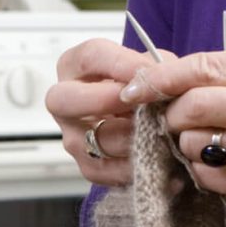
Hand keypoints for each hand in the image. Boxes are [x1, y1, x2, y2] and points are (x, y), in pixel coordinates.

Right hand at [44, 38, 159, 185]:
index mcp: (77, 66)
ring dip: (130, 136)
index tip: (147, 71)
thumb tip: (160, 76)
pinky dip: (136, 164)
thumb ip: (155, 66)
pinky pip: (106, 170)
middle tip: (138, 102)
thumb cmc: (145, 84)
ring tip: (159, 130)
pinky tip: (161, 157)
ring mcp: (73, 136)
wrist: (151, 115)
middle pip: (64, 99)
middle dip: (103, 99)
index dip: (119, 63)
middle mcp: (66, 102)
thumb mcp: (151, 65)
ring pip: (91, 140)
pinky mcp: (88, 165)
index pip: (89, 56)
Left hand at [118, 49, 225, 226]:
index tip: (135, 85)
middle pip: (192, 103)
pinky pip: (202, 171)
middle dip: (173, 116)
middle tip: (178, 121)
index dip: (161, 77)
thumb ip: (220, 76)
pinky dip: (202, 171)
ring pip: (191, 139)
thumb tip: (156, 75)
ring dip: (187, 146)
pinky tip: (224, 165)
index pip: (202, 66)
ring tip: (212, 145)